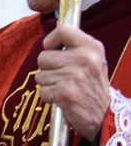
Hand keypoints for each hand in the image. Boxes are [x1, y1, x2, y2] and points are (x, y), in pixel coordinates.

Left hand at [37, 24, 109, 138]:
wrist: (104, 116)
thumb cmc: (93, 87)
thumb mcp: (93, 60)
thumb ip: (75, 47)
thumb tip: (55, 30)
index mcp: (91, 47)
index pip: (62, 30)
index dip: (51, 40)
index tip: (52, 49)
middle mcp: (83, 59)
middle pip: (43, 56)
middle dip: (48, 69)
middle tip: (63, 77)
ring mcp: (73, 76)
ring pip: (40, 75)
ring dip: (48, 84)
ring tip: (64, 88)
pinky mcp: (64, 92)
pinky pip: (42, 90)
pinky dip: (48, 96)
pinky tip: (62, 98)